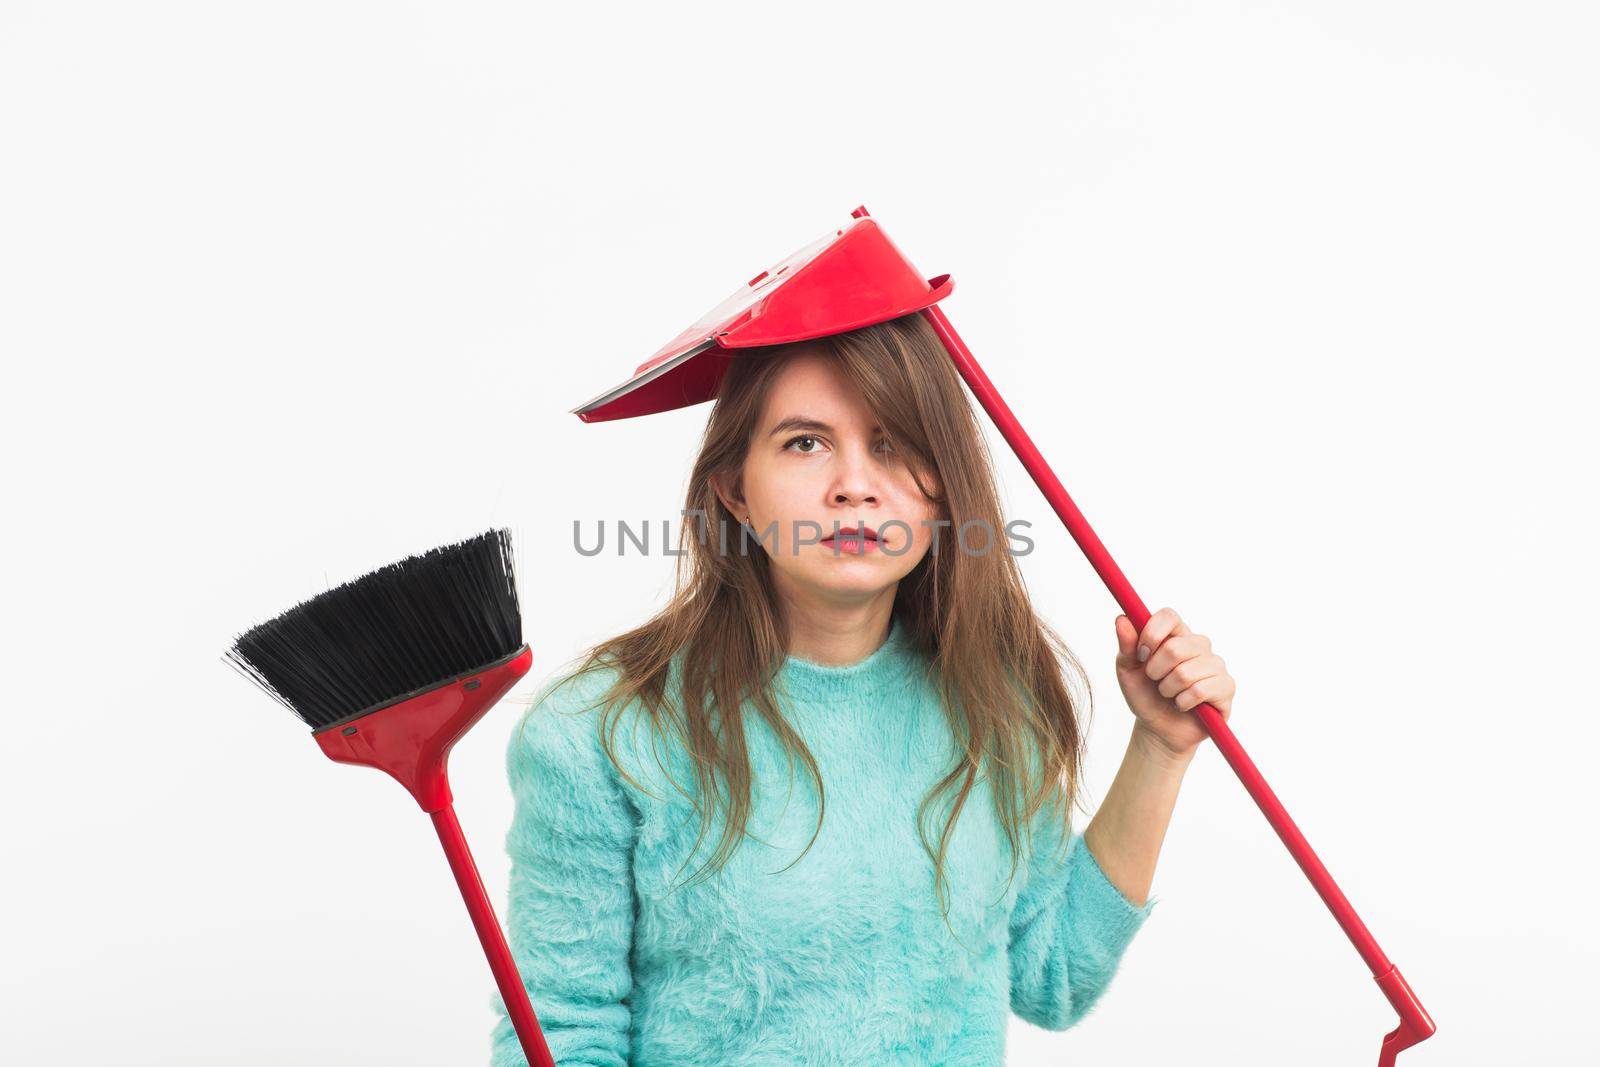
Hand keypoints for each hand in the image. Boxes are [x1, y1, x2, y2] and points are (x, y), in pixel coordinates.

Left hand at [1114, 607, 1235, 761]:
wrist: (1159, 729)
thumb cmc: (1144, 695)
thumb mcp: (1127, 671)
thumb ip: (1126, 645)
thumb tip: (1122, 618)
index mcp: (1176, 634)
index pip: (1169, 616)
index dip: (1152, 634)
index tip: (1141, 654)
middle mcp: (1199, 645)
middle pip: (1175, 648)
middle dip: (1155, 671)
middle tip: (1155, 681)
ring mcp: (1215, 665)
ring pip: (1186, 673)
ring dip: (1168, 690)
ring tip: (1169, 694)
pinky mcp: (1226, 686)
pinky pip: (1200, 691)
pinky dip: (1183, 702)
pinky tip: (1183, 705)